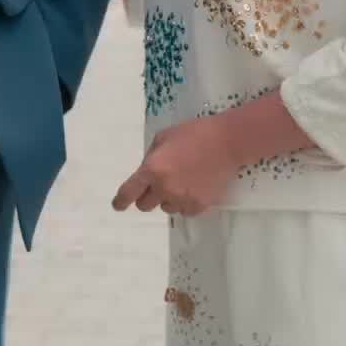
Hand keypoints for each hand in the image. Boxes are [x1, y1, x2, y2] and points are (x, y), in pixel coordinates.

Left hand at [112, 115, 237, 216]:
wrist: (227, 142)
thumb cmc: (194, 134)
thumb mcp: (163, 137)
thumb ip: (150, 157)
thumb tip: (146, 173)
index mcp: (152, 169)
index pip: (129, 192)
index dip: (121, 201)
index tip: (118, 205)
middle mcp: (164, 188)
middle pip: (145, 205)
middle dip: (147, 196)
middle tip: (159, 184)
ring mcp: (182, 199)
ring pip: (166, 208)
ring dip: (168, 199)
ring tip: (183, 181)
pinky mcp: (199, 206)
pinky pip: (184, 211)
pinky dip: (185, 203)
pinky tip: (194, 188)